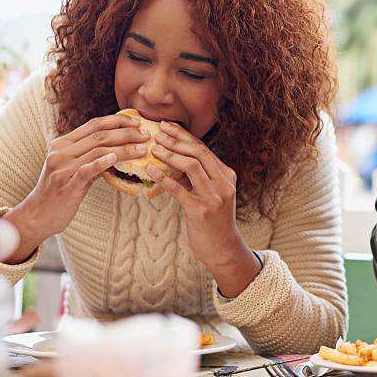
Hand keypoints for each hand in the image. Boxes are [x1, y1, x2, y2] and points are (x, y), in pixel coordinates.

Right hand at [3, 113, 148, 261]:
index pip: (93, 124)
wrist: (38, 216)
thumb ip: (91, 157)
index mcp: (62, 144)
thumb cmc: (60, 191)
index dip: (116, 121)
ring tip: (142, 148)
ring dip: (124, 148)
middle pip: (99, 135)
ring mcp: (62, 168)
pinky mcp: (66, 184)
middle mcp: (60, 152)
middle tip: (145, 135)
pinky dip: (102, 162)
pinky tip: (116, 158)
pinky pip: (86, 170)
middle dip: (126, 133)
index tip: (136, 122)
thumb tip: (117, 149)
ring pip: (97, 150)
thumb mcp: (73, 168)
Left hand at [147, 121, 256, 279]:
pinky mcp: (201, 211)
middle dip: (176, 140)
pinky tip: (150, 170)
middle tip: (157, 133)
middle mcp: (223, 184)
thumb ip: (197, 177)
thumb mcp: (210, 194)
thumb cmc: (213, 220)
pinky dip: (163, 177)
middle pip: (199, 153)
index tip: (166, 126)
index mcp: (227, 176)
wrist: (223, 249)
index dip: (183, 136)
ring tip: (153, 149)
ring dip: (170, 155)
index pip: (204, 149)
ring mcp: (214, 197)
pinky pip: (179, 190)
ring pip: (192, 166)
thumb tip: (173, 159)